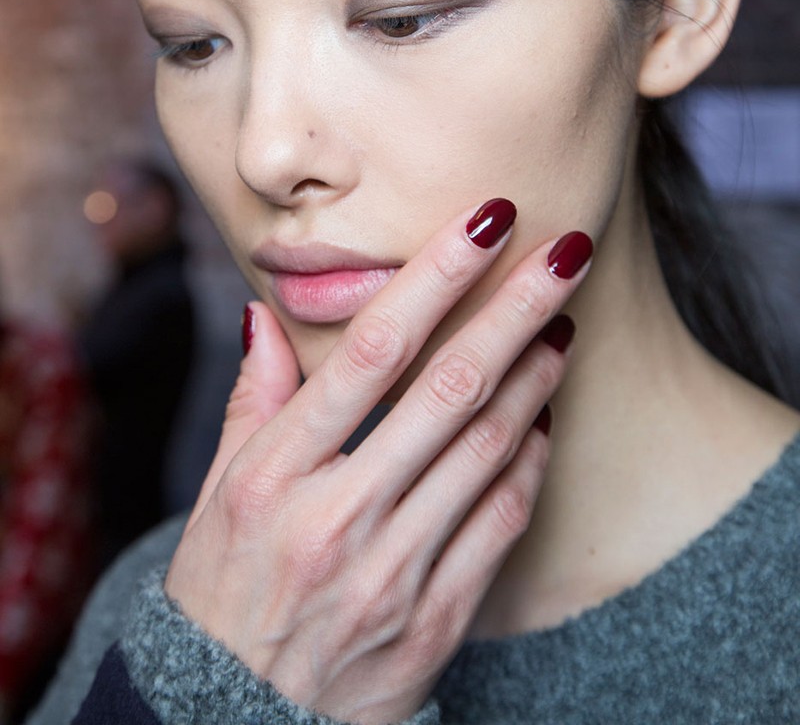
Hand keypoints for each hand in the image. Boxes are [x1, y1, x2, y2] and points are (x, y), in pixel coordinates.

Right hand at [165, 200, 590, 724]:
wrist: (236, 724)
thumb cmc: (224, 589)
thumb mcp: (214, 493)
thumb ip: (252, 400)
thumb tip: (267, 312)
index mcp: (273, 475)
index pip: (370, 352)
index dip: (434, 275)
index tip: (484, 221)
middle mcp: (335, 518)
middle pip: (449, 389)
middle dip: (517, 308)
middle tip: (568, 249)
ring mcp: (391, 572)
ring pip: (487, 450)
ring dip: (535, 376)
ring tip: (561, 322)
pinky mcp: (434, 618)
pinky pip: (500, 523)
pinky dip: (529, 461)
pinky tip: (542, 415)